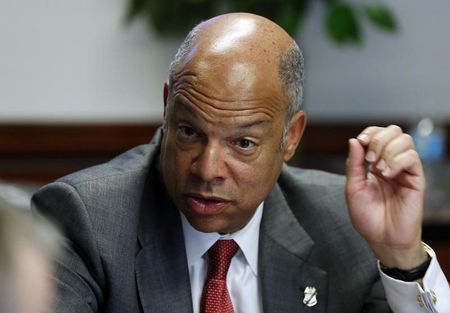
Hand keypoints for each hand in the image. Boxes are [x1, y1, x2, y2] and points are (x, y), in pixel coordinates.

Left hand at [345, 125, 427, 268]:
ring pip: (405, 140)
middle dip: (378, 139)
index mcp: (376, 163)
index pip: (378, 134)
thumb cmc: (367, 217)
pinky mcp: (416, 180)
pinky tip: (387, 174)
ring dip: (387, 150)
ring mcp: (405, 170)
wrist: (382, 239)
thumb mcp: (353, 188)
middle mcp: (391, 163)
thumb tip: (353, 140)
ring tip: (378, 169)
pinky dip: (397, 161)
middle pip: (394, 131)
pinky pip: (412, 158)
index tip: (360, 142)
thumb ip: (354, 164)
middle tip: (369, 159)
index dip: (370, 132)